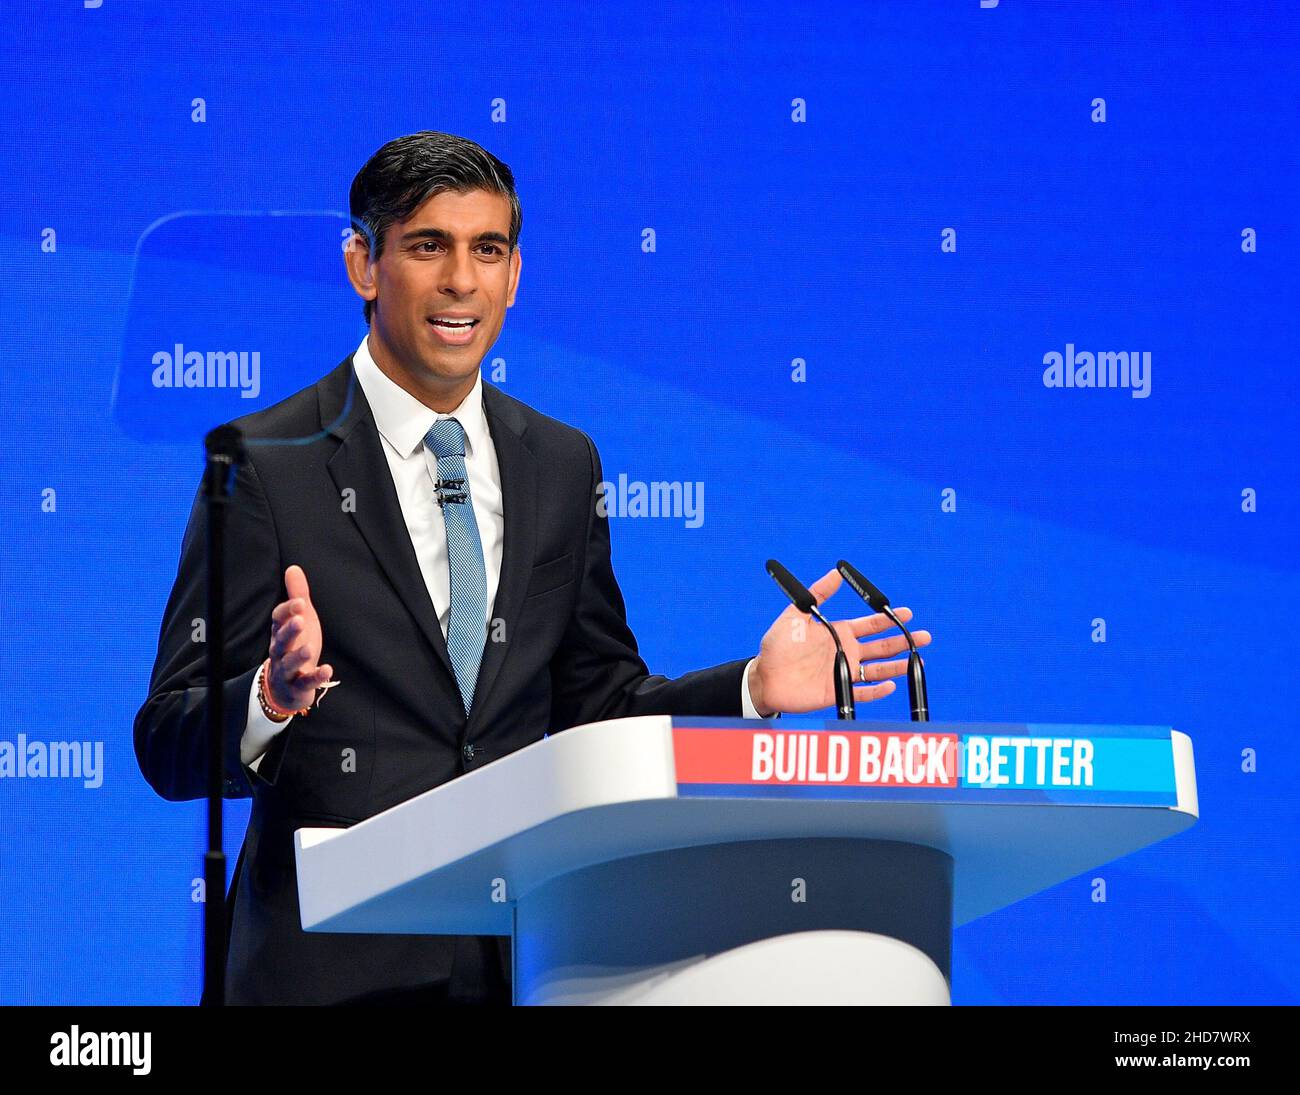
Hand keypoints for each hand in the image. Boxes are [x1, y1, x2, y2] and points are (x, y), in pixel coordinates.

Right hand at [265, 565, 331, 711]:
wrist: (285, 688)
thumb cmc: (294, 647)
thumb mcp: (299, 620)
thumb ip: (297, 595)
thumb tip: (294, 568)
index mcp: (280, 633)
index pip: (278, 619)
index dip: (287, 611)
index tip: (300, 602)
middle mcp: (280, 651)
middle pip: (281, 641)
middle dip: (289, 631)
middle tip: (300, 621)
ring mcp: (287, 671)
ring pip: (289, 664)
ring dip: (298, 656)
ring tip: (309, 649)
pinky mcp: (298, 687)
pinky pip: (305, 683)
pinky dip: (316, 678)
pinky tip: (327, 670)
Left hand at [747, 567, 930, 715]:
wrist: (764, 676)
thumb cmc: (777, 646)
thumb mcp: (795, 615)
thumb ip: (817, 595)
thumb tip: (836, 572)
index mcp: (838, 633)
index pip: (870, 625)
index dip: (888, 619)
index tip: (907, 613)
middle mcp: (845, 652)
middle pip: (881, 647)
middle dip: (902, 640)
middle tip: (924, 636)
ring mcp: (843, 672)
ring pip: (877, 669)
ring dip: (897, 665)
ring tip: (916, 660)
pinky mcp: (837, 692)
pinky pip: (861, 692)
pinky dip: (877, 690)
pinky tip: (891, 685)